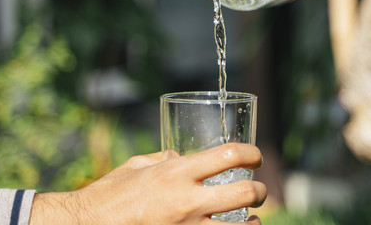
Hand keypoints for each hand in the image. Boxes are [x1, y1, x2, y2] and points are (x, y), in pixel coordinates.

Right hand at [30, 143, 266, 224]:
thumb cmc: (110, 194)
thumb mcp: (137, 165)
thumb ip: (165, 159)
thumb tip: (182, 157)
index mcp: (176, 173)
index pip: (229, 154)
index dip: (251, 153)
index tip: (256, 156)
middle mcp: (187, 201)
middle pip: (244, 193)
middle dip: (260, 191)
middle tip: (259, 189)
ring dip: (254, 222)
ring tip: (253, 218)